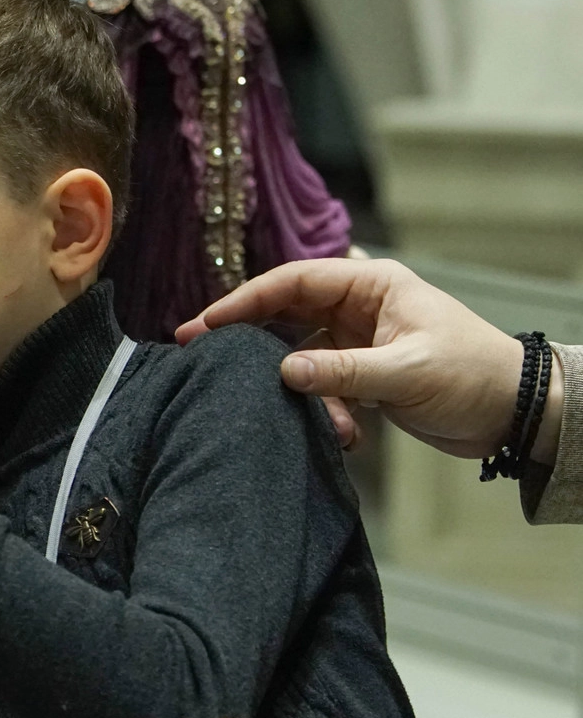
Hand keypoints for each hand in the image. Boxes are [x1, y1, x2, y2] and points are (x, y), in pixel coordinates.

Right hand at [175, 258, 557, 463]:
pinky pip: (322, 383)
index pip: (293, 283)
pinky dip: (323, 409)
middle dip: (248, 337)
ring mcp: (358, 339)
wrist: (515, 413)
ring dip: (293, 386)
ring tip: (282, 412)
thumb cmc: (472, 376)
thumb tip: (283, 372)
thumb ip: (341, 372)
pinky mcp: (362, 371)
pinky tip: (341, 434)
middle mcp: (359, 305)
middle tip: (201, 354)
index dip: (244, 301)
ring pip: (299, 353)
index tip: (205, 325)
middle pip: (286, 312)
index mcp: (371, 285)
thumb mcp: (405, 373)